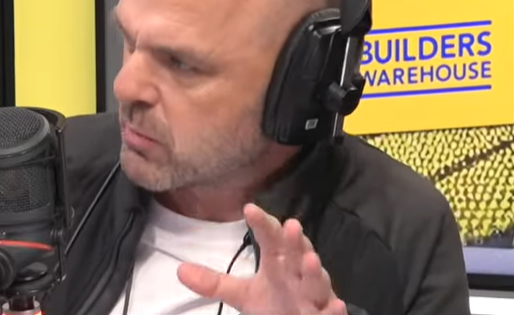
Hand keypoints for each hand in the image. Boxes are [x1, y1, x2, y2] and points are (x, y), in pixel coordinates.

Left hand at [177, 203, 346, 314]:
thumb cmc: (276, 306)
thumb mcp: (243, 295)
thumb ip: (215, 282)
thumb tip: (179, 270)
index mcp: (279, 264)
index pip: (271, 240)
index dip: (263, 225)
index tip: (249, 209)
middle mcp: (298, 276)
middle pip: (296, 255)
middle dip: (295, 242)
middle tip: (291, 225)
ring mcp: (313, 297)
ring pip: (316, 282)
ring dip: (314, 271)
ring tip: (310, 259)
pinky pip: (330, 313)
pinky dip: (333, 310)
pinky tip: (333, 304)